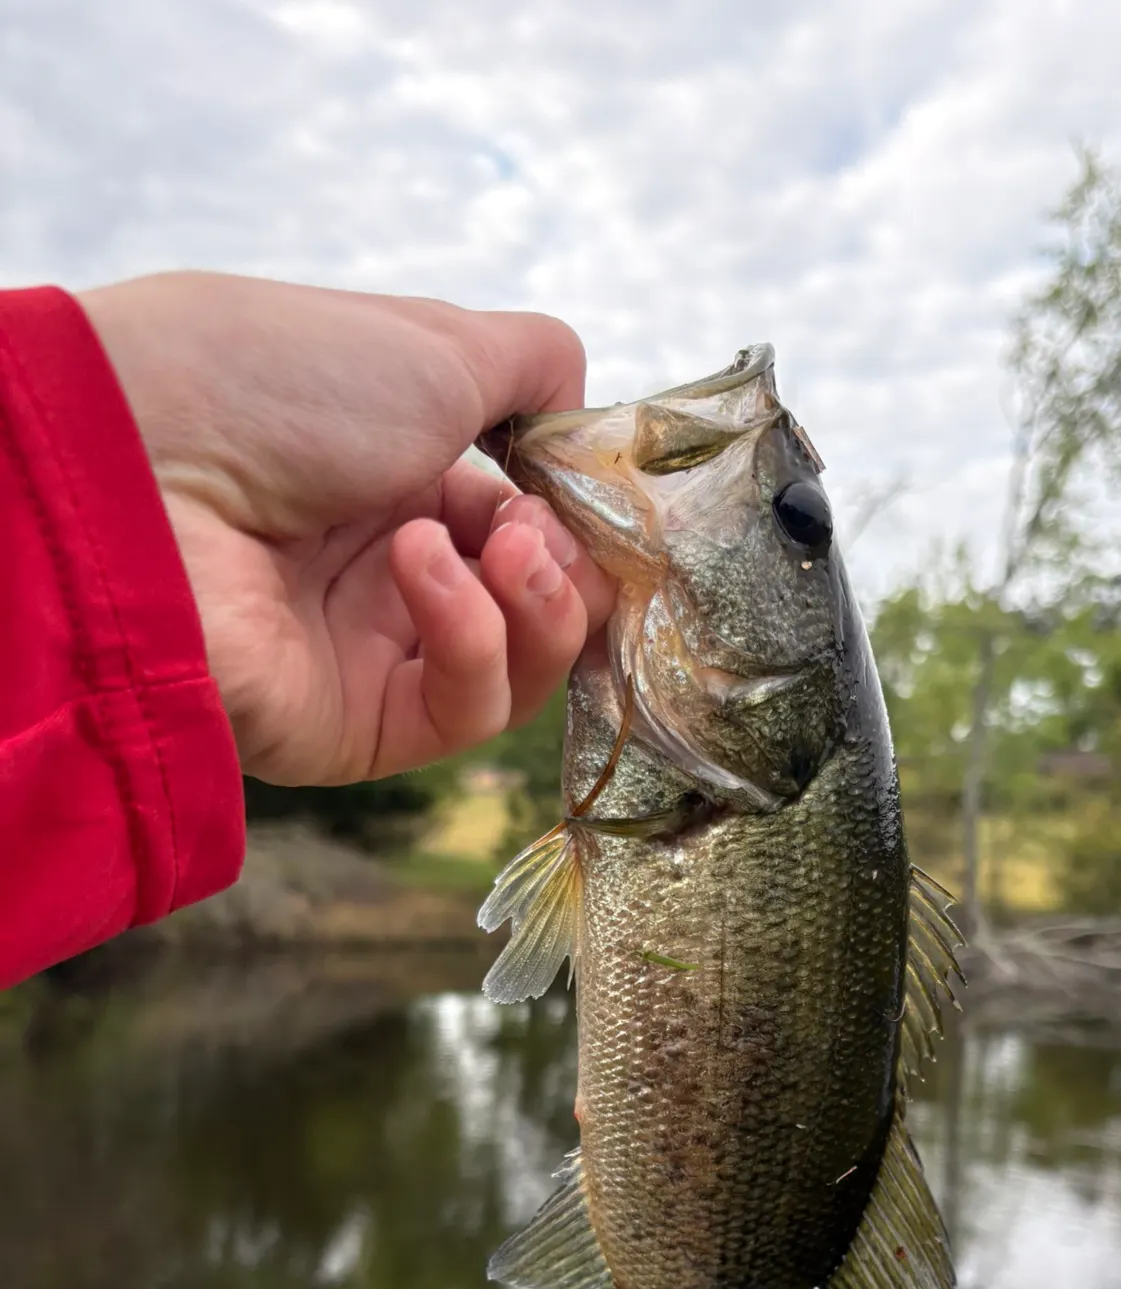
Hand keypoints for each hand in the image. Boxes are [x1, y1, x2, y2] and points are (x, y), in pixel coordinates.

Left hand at [79, 271, 614, 784]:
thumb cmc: (285, 380)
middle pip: (543, 610)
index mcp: (408, 487)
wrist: (150, 454)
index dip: (575, 519)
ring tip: (502, 544)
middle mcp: (393, 578)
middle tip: (534, 526)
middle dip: (567, 564)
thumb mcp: (438, 344)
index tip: (586, 493)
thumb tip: (581, 419)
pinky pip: (465, 707)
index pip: (532, 531)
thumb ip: (535, 368)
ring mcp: (375, 656)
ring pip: (524, 670)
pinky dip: (472, 635)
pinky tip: (421, 567)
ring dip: (537, 601)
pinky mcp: (359, 728)